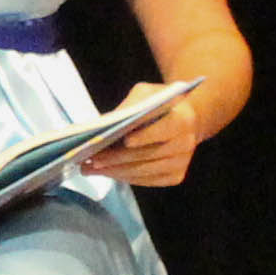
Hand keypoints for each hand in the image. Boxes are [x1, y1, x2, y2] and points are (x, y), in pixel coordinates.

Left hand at [79, 82, 201, 187]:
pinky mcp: (175, 177)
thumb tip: (104, 125)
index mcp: (183, 119)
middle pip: (148, 155)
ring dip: (114, 171)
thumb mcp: (147, 93)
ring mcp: (181, 163)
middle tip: (92, 158)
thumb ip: (130, 106)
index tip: (124, 140)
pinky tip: (105, 172)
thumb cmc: (160, 103)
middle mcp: (186, 144)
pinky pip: (145, 181)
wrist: (186, 120)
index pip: (164, 129)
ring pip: (143, 171)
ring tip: (89, 168)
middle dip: (117, 158)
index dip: (145, 136)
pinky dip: (123, 177)